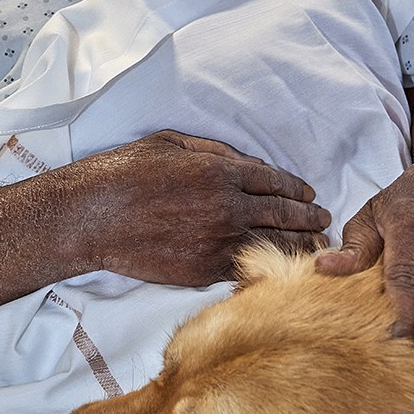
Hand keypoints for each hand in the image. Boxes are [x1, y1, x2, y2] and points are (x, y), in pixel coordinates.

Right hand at [59, 130, 331, 285]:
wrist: (89, 218)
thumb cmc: (124, 173)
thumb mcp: (171, 143)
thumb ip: (216, 151)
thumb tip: (250, 163)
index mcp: (222, 172)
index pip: (276, 181)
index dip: (298, 188)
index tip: (311, 194)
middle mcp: (228, 207)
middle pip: (284, 214)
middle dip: (310, 218)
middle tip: (325, 221)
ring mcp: (217, 241)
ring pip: (274, 245)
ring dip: (300, 246)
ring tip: (316, 247)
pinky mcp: (203, 270)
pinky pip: (246, 268)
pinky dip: (268, 268)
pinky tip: (282, 269)